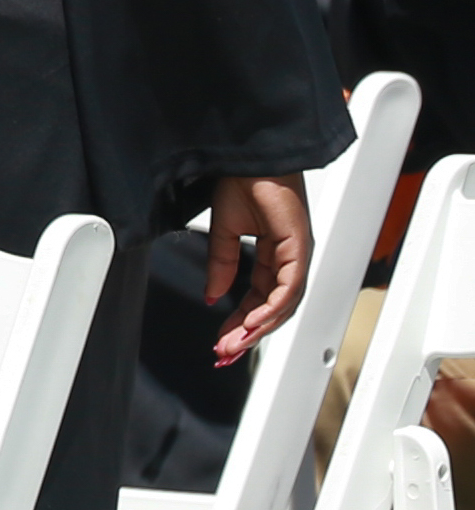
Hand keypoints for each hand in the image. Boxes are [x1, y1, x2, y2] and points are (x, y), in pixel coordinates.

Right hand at [206, 172, 314, 363]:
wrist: (249, 156)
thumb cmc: (242, 180)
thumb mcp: (223, 230)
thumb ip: (220, 265)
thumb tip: (212, 294)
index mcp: (273, 253)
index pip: (257, 297)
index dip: (238, 321)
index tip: (222, 340)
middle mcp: (288, 258)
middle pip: (272, 308)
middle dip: (247, 333)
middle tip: (225, 353)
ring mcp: (296, 254)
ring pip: (283, 304)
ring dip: (257, 327)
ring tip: (234, 343)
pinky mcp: (298, 248)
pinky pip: (288, 287)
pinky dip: (270, 307)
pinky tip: (251, 321)